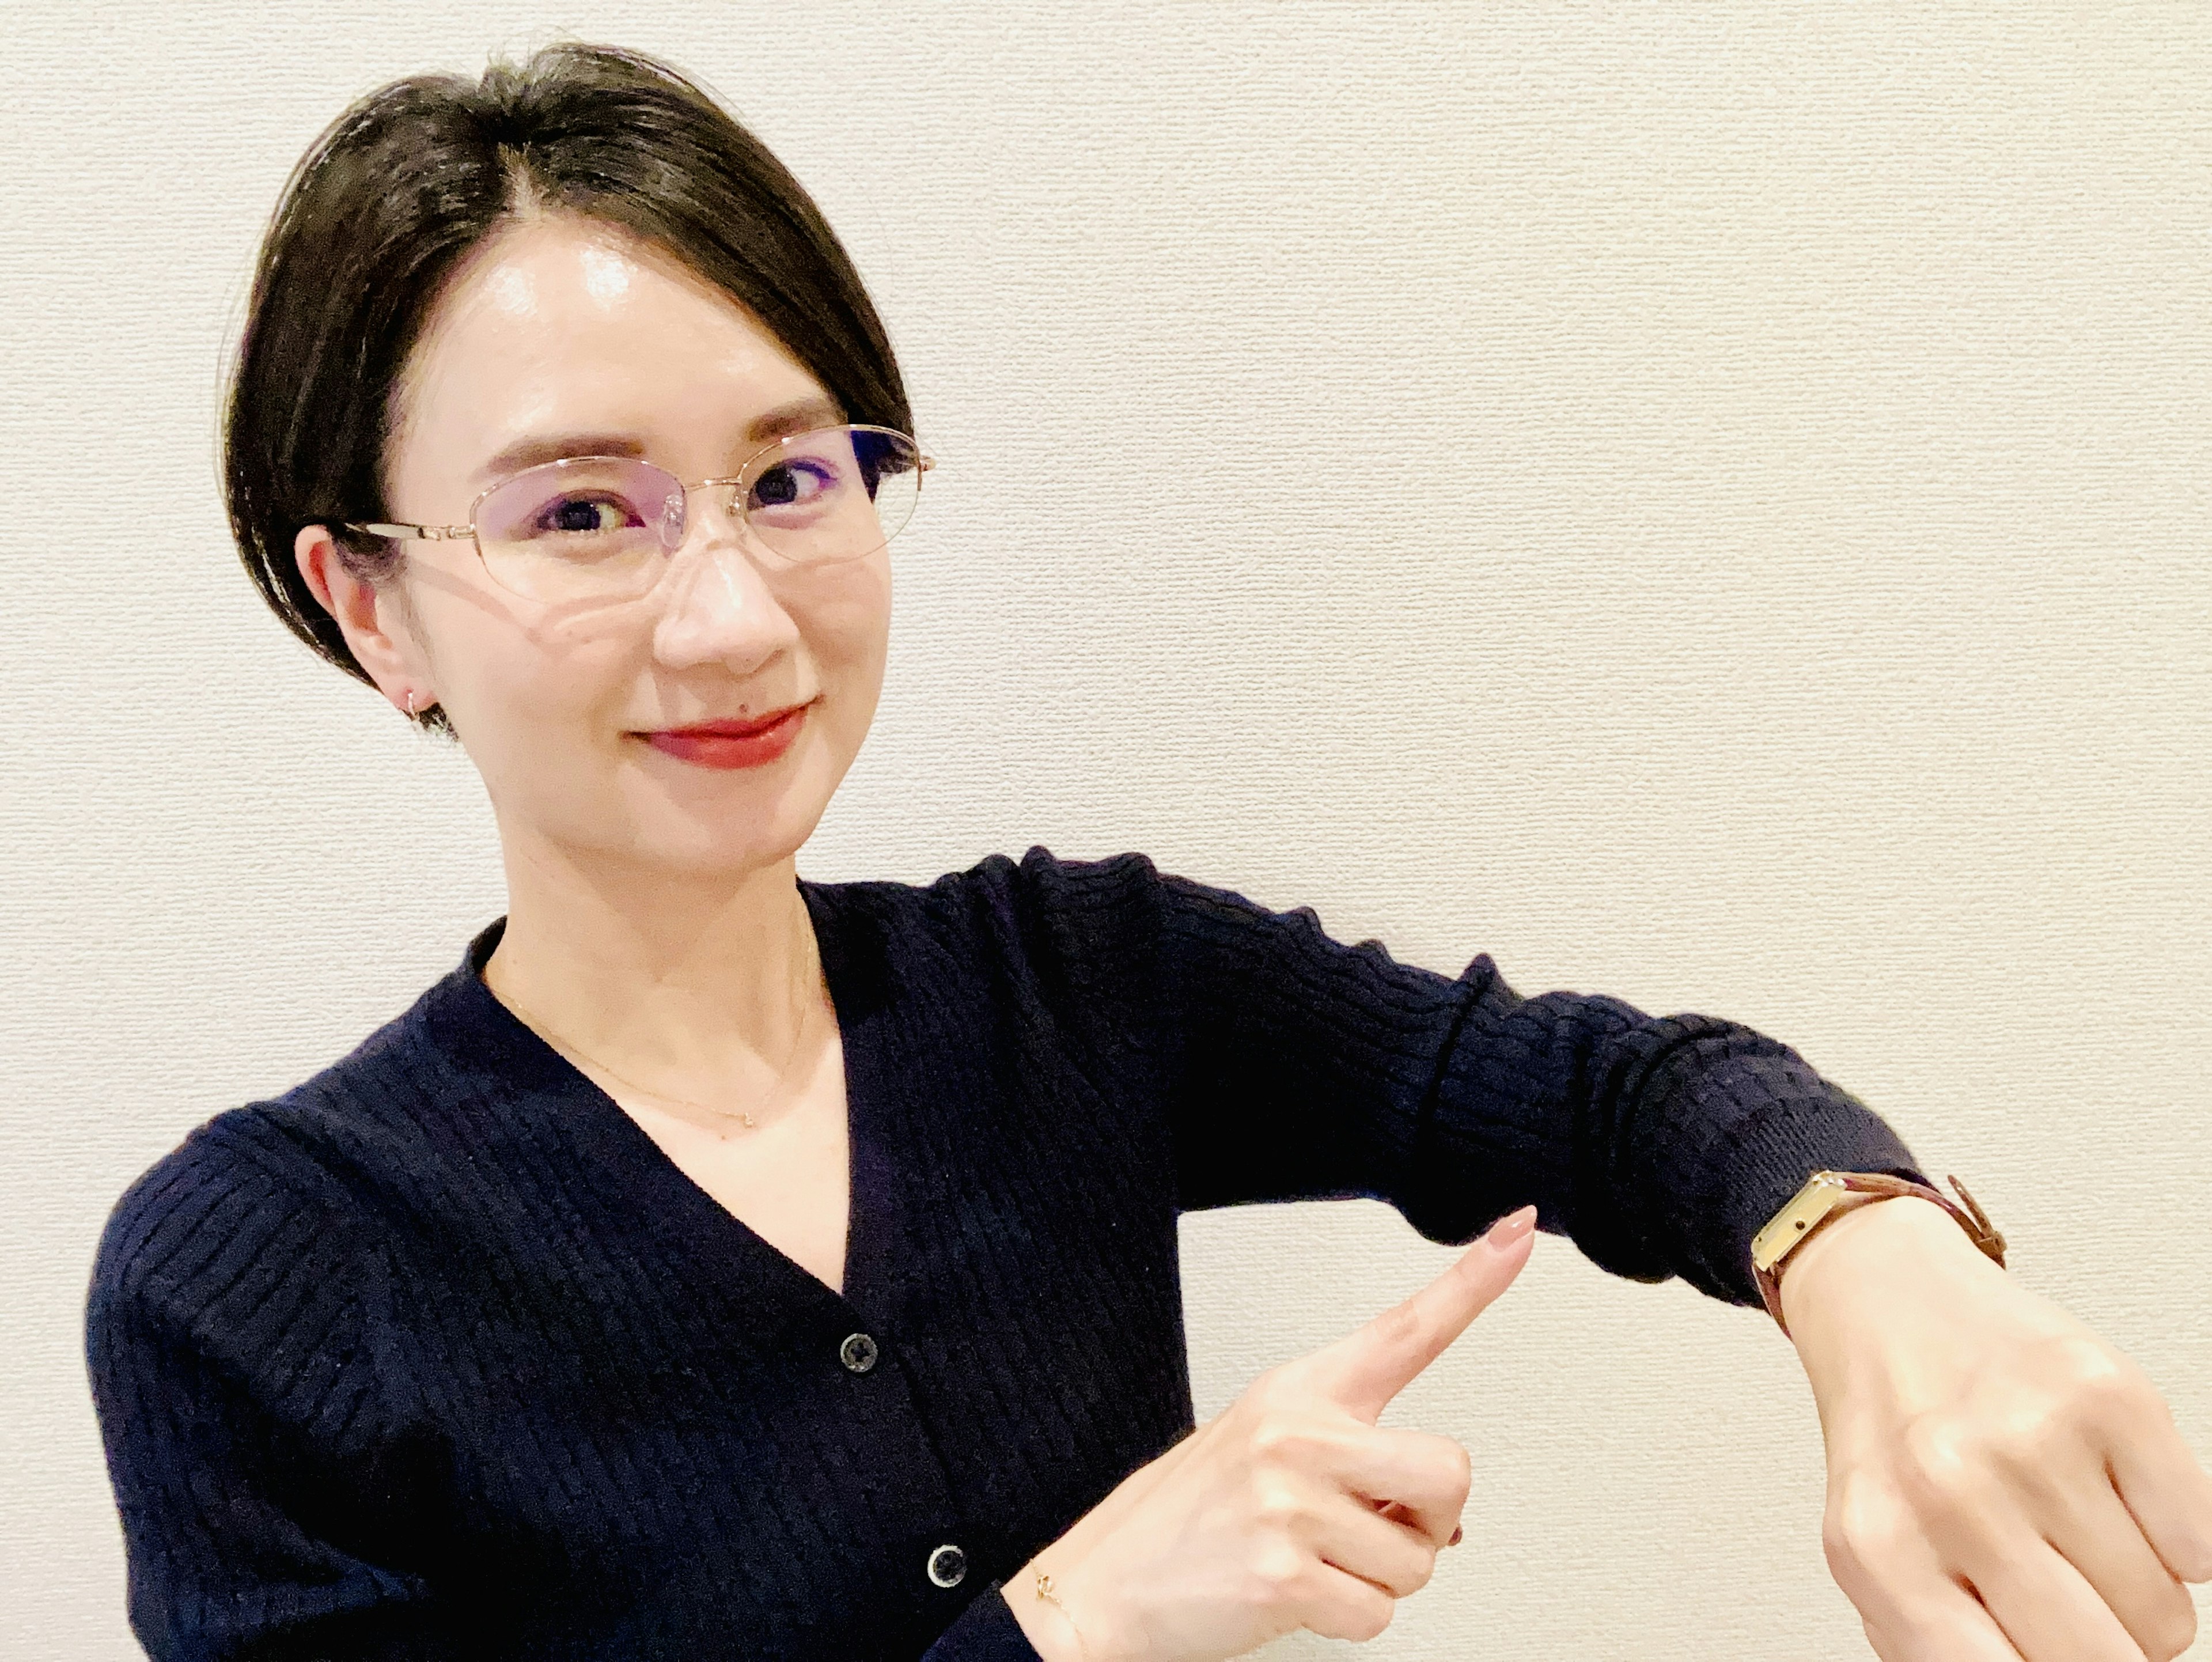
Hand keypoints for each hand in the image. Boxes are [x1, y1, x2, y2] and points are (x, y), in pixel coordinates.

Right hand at [1009, 1204, 1538, 1660]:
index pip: (1405, 1325)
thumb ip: (1352, 1454)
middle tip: (1374, 1529)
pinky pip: (1378, 1614)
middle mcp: (1298, 1432)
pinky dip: (1349, 1621)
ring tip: (1310, 1561)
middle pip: (1451, 1472)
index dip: (1474, 1279)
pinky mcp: (1282, 1573)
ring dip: (1378, 1580)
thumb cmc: (1190, 1516)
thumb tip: (1445, 1514)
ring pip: (1418, 1561)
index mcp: (1299, 1389)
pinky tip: (1294, 1595)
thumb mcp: (1261, 1446)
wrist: (1103, 1581)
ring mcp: (1289, 1501)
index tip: (1523, 1228)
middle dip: (1431, 1521)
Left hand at [1781, 1197, 2211, 1661]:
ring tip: (2066, 1527)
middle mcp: (1947, 1485)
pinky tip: (2104, 1488)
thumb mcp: (1879, 1557)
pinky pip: (2202, 1547)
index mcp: (1879, 1549)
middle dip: (2100, 1645)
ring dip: (2131, 1590)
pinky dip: (2171, 1537)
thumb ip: (1943, 1644)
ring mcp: (2030, 1433)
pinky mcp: (2109, 1391)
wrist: (1883, 1301)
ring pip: (2161, 1614)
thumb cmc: (1893, 1439)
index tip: (2059, 1651)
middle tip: (2065, 1594)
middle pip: (2106, 1661)